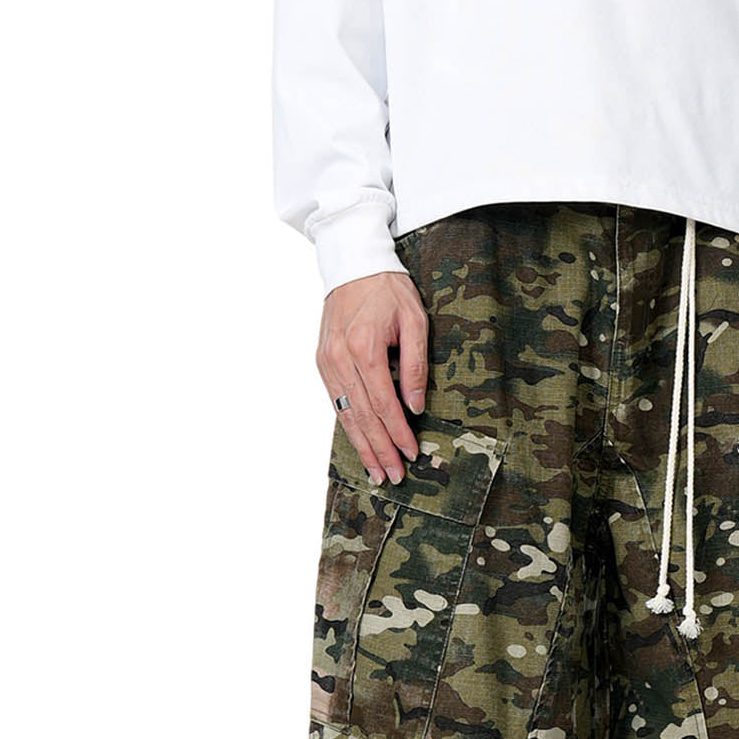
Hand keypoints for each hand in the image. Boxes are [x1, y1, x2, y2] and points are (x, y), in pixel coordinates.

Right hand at [316, 273, 427, 484]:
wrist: (353, 263)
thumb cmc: (388, 289)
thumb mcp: (415, 320)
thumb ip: (416, 364)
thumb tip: (415, 405)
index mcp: (364, 348)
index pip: (383, 403)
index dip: (397, 432)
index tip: (411, 453)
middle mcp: (340, 358)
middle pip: (362, 416)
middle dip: (380, 449)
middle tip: (394, 475)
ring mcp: (326, 361)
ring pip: (345, 414)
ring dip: (362, 446)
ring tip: (376, 471)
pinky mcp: (321, 361)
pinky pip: (336, 402)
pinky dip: (348, 426)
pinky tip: (359, 444)